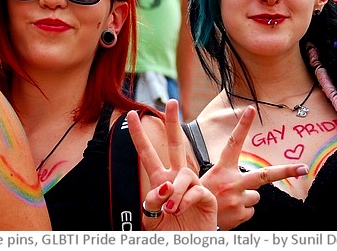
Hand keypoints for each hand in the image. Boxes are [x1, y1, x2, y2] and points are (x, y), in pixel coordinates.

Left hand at [126, 100, 216, 230]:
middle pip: (175, 144)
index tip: (131, 115)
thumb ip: (152, 200)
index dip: (138, 134)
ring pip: (184, 174)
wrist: (184, 246)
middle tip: (172, 101)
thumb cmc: (167, 233)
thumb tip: (165, 186)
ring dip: (175, 191)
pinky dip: (185, 200)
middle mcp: (175, 179)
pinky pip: (195, 189)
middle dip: (173, 122)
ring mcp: (191, 186)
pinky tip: (181, 210)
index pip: (147, 153)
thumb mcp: (150, 217)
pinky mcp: (205, 196)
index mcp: (159, 181)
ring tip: (171, 209)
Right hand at [201, 105, 308, 229]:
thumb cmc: (199, 195)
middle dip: (286, 171)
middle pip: (265, 175)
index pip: (233, 143)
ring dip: (246, 198)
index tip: (251, 110)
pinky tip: (229, 211)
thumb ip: (227, 175)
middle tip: (302, 167)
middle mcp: (232, 183)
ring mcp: (237, 199)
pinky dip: (242, 211)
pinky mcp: (241, 214)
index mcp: (222, 169)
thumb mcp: (206, 178)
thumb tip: (249, 182)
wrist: (190, 219)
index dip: (242, 126)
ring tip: (228, 201)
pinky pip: (250, 210)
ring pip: (255, 196)